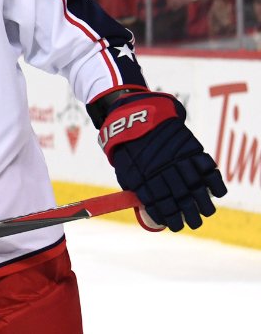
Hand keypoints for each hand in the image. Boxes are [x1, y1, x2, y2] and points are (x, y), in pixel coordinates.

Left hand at [97, 92, 226, 231]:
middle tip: (195, 224)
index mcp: (145, 180)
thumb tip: (146, 210)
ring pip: (196, 187)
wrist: (137, 117)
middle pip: (181, 199)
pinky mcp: (190, 148)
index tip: (175, 226)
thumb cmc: (128, 149)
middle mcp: (164, 173)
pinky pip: (206, 168)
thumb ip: (137, 191)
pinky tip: (218, 193)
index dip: (170, 218)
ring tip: (207, 212)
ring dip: (204, 203)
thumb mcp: (125, 171)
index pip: (161, 206)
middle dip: (190, 215)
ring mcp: (179, 160)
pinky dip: (215, 181)